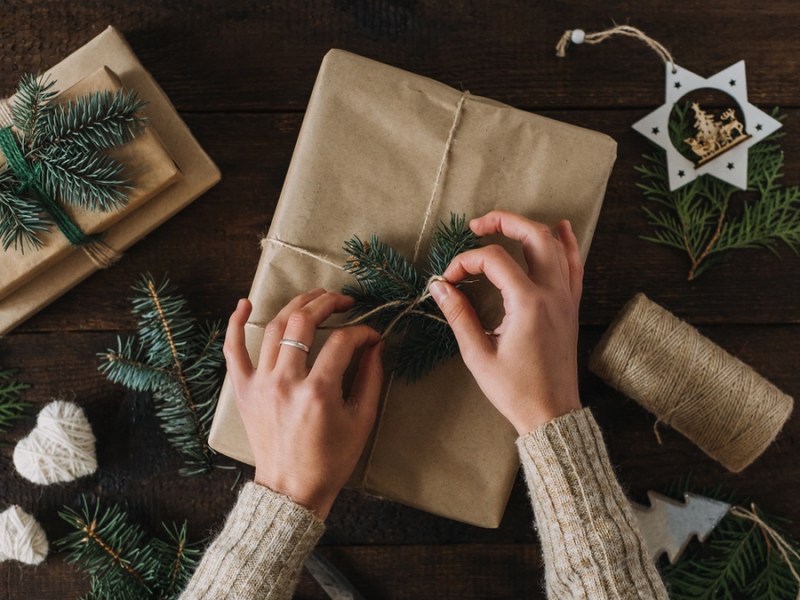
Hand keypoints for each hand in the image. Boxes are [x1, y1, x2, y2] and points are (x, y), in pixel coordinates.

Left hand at [223, 290, 383, 518]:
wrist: (292, 490)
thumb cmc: (331, 460)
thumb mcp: (361, 420)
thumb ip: (370, 378)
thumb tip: (375, 344)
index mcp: (318, 392)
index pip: (342, 342)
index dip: (362, 331)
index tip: (372, 335)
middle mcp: (286, 382)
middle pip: (304, 323)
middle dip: (328, 303)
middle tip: (344, 301)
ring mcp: (260, 384)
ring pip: (275, 328)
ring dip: (296, 304)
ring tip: (315, 296)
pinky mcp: (243, 390)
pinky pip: (234, 351)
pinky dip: (235, 324)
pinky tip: (244, 303)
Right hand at [429, 211, 582, 434]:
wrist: (552, 413)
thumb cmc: (515, 390)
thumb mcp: (478, 355)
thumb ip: (459, 315)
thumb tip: (439, 287)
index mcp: (528, 303)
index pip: (494, 260)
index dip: (466, 262)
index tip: (448, 280)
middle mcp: (552, 293)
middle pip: (533, 235)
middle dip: (503, 222)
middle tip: (477, 226)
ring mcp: (566, 298)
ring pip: (556, 245)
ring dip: (530, 228)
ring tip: (505, 224)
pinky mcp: (571, 307)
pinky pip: (575, 265)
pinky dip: (567, 244)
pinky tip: (562, 228)